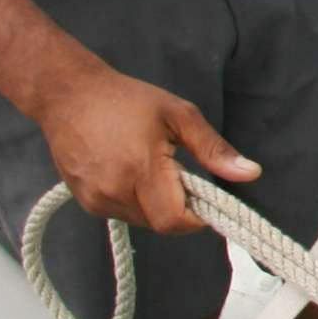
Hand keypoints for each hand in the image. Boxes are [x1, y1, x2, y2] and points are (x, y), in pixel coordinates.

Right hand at [38, 64, 259, 235]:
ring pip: (142, 220)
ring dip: (155, 204)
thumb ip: (214, 149)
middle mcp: (115, 191)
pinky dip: (134, 200)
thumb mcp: (178, 115)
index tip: (206, 196)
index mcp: (142, 170)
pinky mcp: (84, 201)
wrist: (68, 95)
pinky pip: (121, 213)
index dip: (197, 217)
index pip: (175, 221)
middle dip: (178, 206)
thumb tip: (250, 174)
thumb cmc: (126, 99)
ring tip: (149, 166)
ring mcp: (96, 199)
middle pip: (161, 223)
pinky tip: (129, 170)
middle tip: (177, 172)